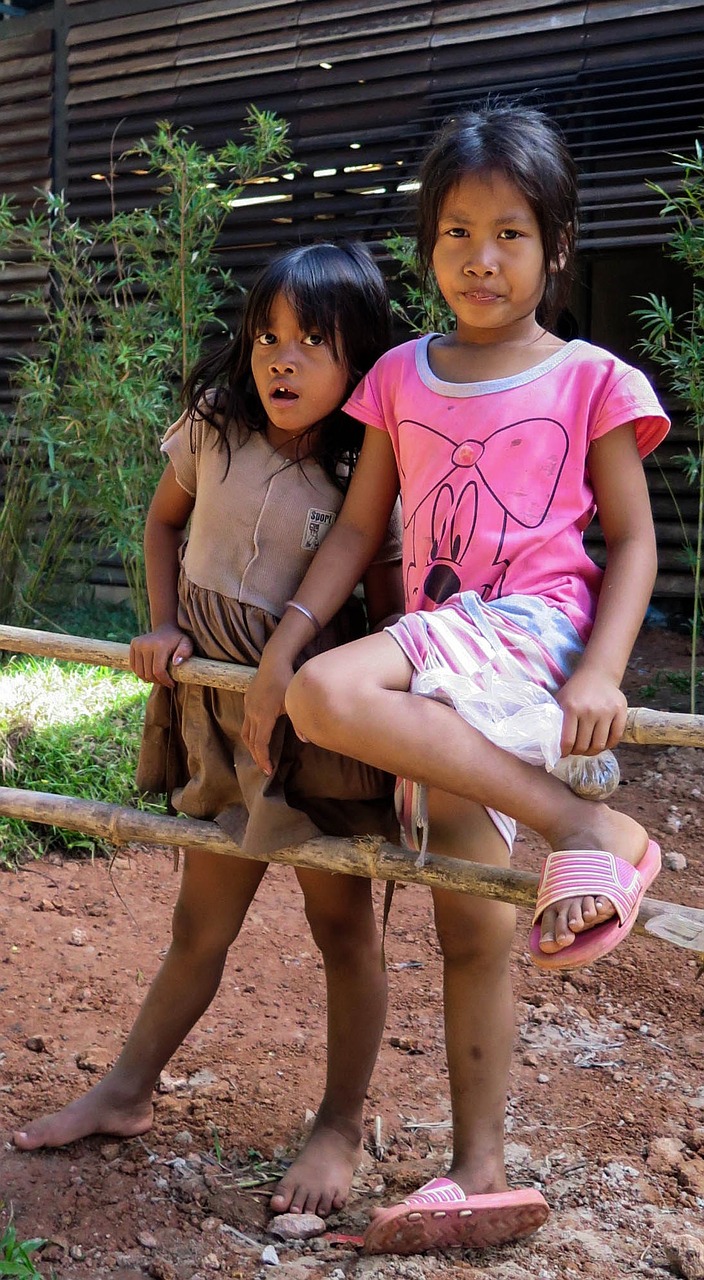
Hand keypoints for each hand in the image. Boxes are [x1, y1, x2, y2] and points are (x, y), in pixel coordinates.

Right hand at [129, 623, 192, 686]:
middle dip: (158, 681)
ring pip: (140, 672)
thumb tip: (176, 663)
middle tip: (166, 682)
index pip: (158, 671)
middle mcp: (145, 644)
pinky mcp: (133, 645)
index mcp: (159, 646)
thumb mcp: (187, 644)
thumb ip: (185, 653)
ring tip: (158, 678)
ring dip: (149, 679)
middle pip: (148, 673)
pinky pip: (134, 667)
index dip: (164, 681)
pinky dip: (141, 674)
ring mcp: (137, 644)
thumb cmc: (178, 640)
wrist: (166, 628)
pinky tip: (150, 673)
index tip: (172, 684)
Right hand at [242, 653, 293, 775]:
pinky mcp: (247, 700)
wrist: (273, 661)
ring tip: (259, 755)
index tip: (268, 771)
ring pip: (245, 732)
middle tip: (264, 768)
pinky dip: (250, 733)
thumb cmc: (286, 680)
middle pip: (250, 741)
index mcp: (263, 716)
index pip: (260, 743)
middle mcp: (252, 713)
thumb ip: (299, 721)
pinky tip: (258, 735)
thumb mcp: (293, 701)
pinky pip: (246, 722)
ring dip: (251, 746)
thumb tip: (306, 740)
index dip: (263, 759)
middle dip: (256, 756)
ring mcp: (248, 706)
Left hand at [555, 667, 626, 756]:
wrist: (597, 674)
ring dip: (592, 751)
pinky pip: (615, 737)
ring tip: (588, 749)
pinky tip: (601, 743)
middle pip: (584, 745)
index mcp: (571, 708)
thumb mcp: (561, 700)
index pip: (568, 741)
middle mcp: (589, 710)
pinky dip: (608, 745)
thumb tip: (550, 743)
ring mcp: (606, 711)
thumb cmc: (576, 690)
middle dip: (578, 752)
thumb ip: (557, 719)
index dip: (565, 752)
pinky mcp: (620, 711)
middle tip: (576, 750)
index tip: (564, 754)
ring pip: (600, 744)